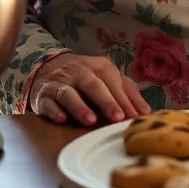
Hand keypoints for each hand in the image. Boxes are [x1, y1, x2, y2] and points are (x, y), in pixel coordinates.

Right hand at [30, 53, 150, 125]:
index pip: (114, 82)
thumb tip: (145, 111)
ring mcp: (59, 83)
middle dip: (107, 101)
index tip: (136, 115)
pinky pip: (48, 102)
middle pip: (93, 85)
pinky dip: (54, 110)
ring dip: (80, 107)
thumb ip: (125, 91)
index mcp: (98, 67)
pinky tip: (61, 119)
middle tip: (118, 117)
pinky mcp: (43, 95)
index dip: (126, 99)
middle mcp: (78, 72)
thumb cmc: (85, 76)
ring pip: (69, 93)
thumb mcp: (106, 77)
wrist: (48, 66)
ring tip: (91, 120)